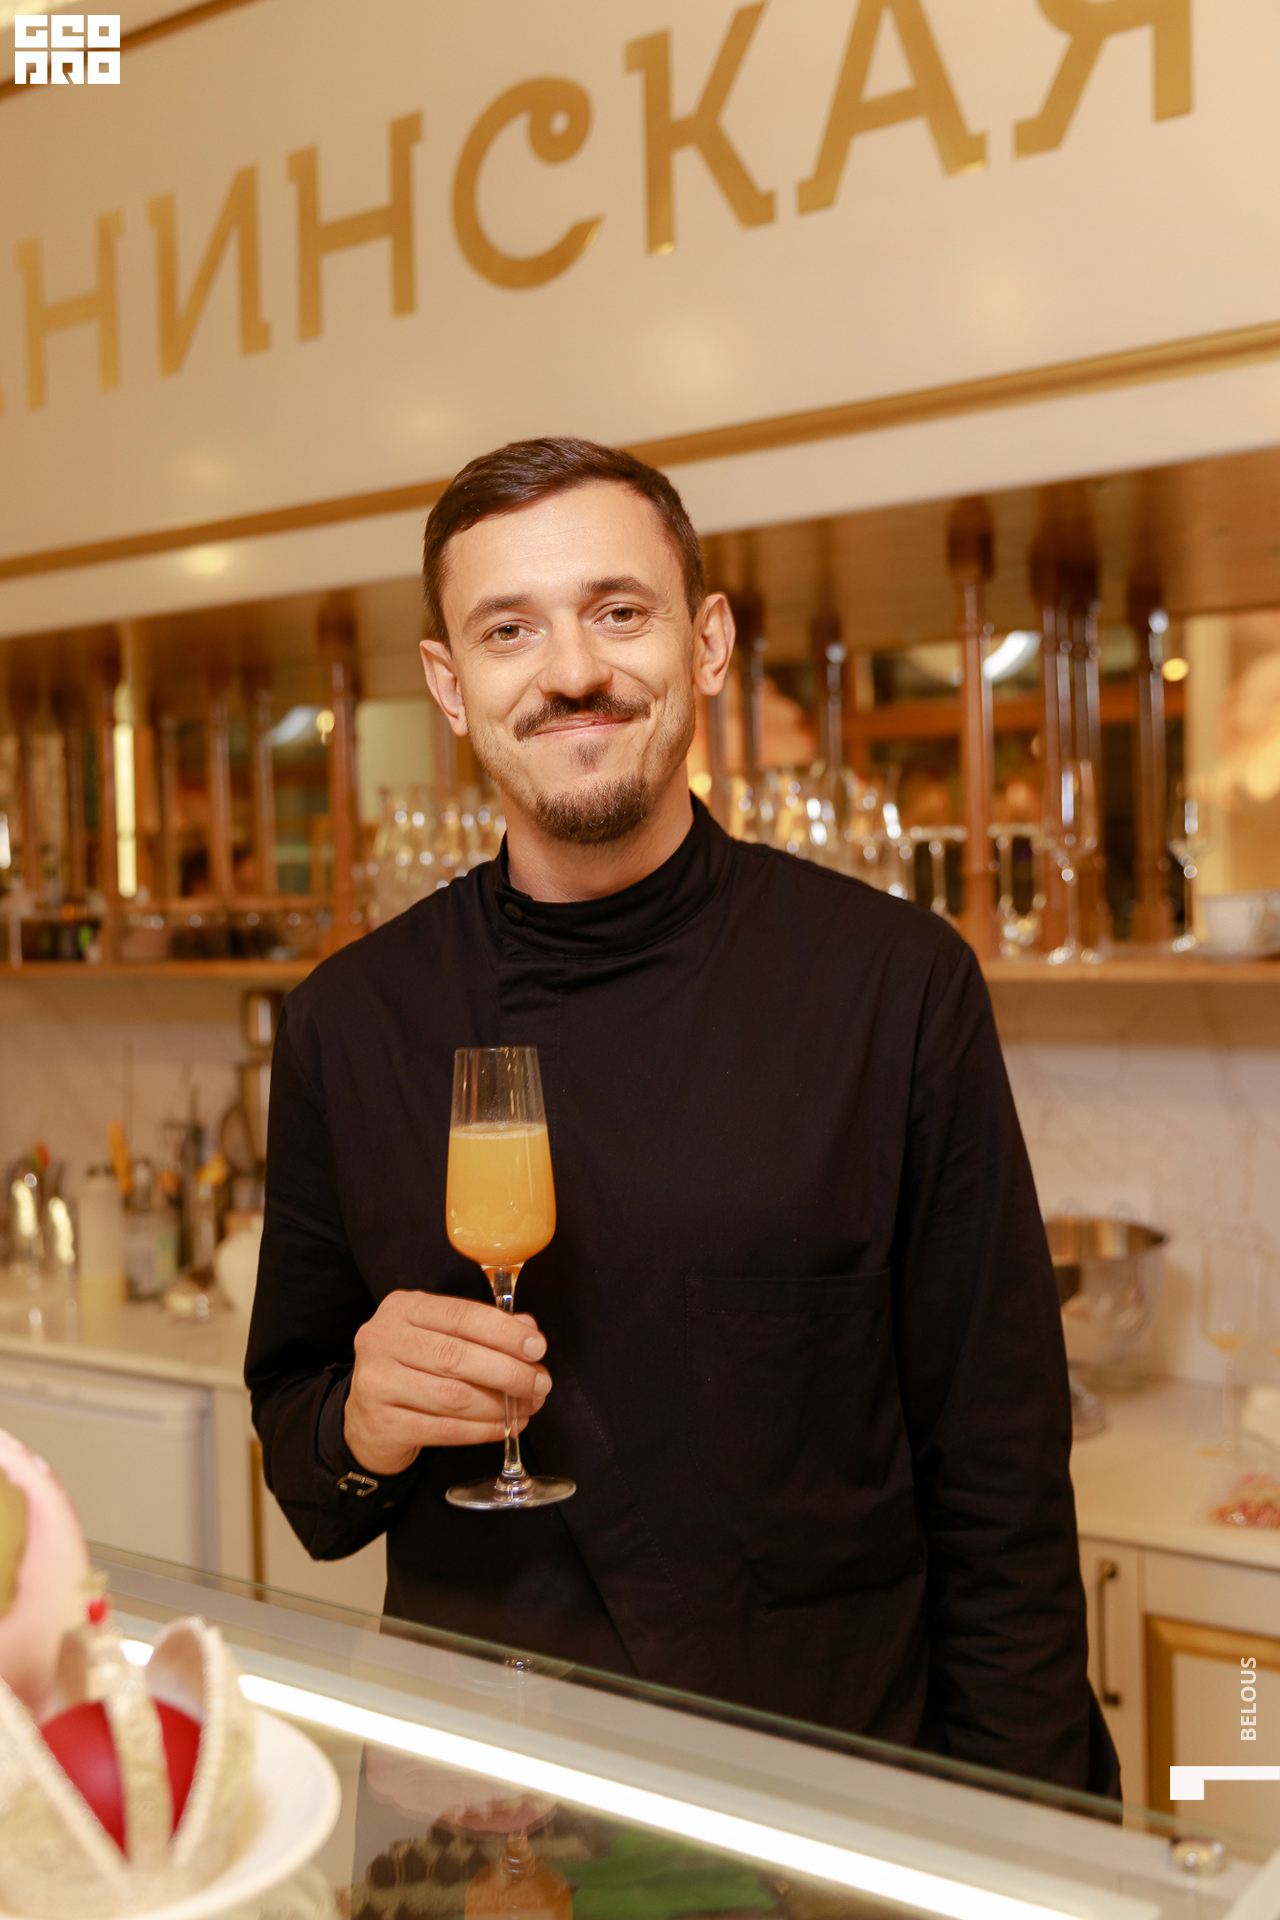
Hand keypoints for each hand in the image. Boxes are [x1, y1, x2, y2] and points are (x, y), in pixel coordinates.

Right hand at [343, 1290, 550, 1476]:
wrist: (366, 1418)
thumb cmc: (413, 1368)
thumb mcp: (441, 1336)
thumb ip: (483, 1329)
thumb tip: (529, 1331)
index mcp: (403, 1308)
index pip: (461, 1316)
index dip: (504, 1332)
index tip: (538, 1348)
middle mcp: (383, 1339)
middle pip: (457, 1357)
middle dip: (509, 1372)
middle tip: (540, 1384)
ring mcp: (377, 1382)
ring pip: (453, 1396)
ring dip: (500, 1405)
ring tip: (528, 1407)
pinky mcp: (382, 1423)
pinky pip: (444, 1429)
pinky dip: (482, 1430)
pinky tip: (505, 1427)